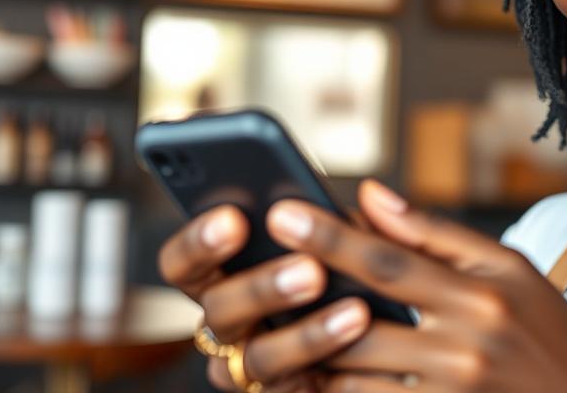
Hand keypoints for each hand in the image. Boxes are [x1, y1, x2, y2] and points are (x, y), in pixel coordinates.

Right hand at [158, 206, 370, 390]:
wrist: (385, 338)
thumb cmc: (353, 273)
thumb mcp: (350, 240)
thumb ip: (354, 223)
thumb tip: (373, 193)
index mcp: (223, 273)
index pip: (181, 262)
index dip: (197, 242)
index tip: (234, 218)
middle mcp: (227, 321)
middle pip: (217, 309)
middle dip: (263, 287)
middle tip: (312, 269)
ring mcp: (249, 365)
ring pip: (257, 357)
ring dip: (307, 334)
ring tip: (356, 311)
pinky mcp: (285, 391)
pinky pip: (294, 389)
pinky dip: (326, 364)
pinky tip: (359, 345)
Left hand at [266, 181, 566, 392]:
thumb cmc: (548, 331)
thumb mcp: (510, 270)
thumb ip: (438, 233)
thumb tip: (371, 195)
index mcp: (483, 293)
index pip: (390, 260)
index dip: (330, 237)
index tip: (282, 213)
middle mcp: (466, 345)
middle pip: (360, 321)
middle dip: (302, 299)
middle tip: (252, 275)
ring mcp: (451, 392)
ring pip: (354, 374)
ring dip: (307, 352)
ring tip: (265, 326)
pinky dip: (335, 389)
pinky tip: (309, 372)